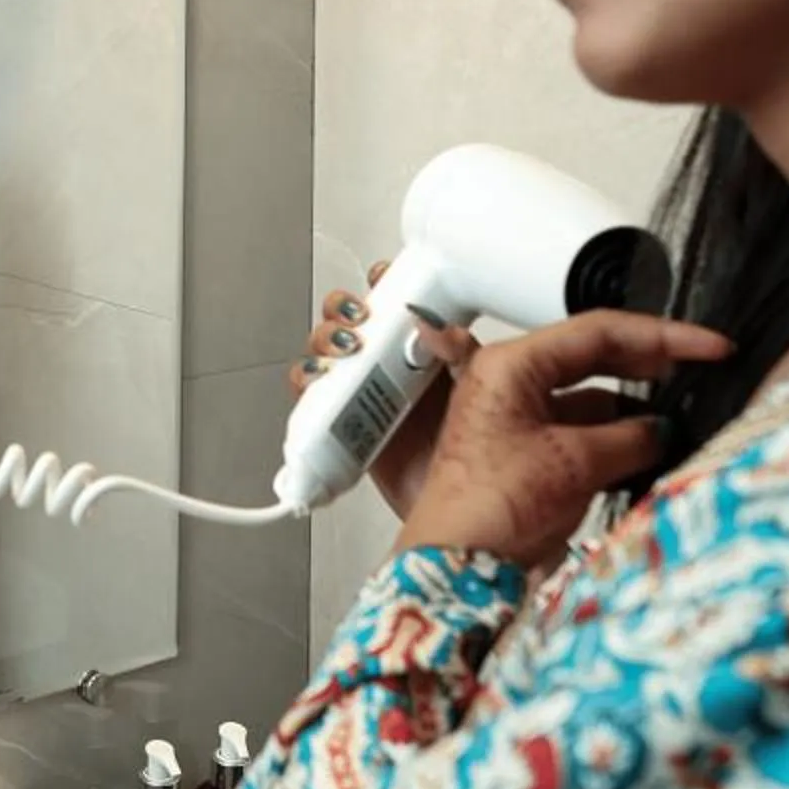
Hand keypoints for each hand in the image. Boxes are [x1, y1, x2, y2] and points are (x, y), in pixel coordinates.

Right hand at [293, 265, 454, 516]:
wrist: (459, 508)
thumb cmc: (477, 451)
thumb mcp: (482, 387)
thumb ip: (465, 351)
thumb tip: (435, 326)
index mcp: (421, 348)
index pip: (394, 300)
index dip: (381, 284)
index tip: (382, 280)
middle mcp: (387, 365)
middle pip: (349, 319)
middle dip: (343, 311)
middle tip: (359, 323)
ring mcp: (362, 393)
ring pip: (325, 353)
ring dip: (323, 345)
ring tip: (342, 356)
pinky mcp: (341, 423)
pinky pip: (310, 398)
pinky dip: (306, 388)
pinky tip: (320, 388)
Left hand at [390, 310, 729, 565]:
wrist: (457, 567)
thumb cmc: (494, 507)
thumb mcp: (576, 463)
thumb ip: (630, 437)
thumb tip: (662, 429)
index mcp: (511, 365)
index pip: (598, 332)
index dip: (662, 336)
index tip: (709, 347)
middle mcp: (509, 383)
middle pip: (592, 357)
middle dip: (648, 363)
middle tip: (702, 367)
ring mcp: (516, 418)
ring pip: (589, 398)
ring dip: (633, 410)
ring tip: (683, 416)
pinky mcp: (524, 453)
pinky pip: (579, 432)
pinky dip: (615, 440)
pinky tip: (650, 451)